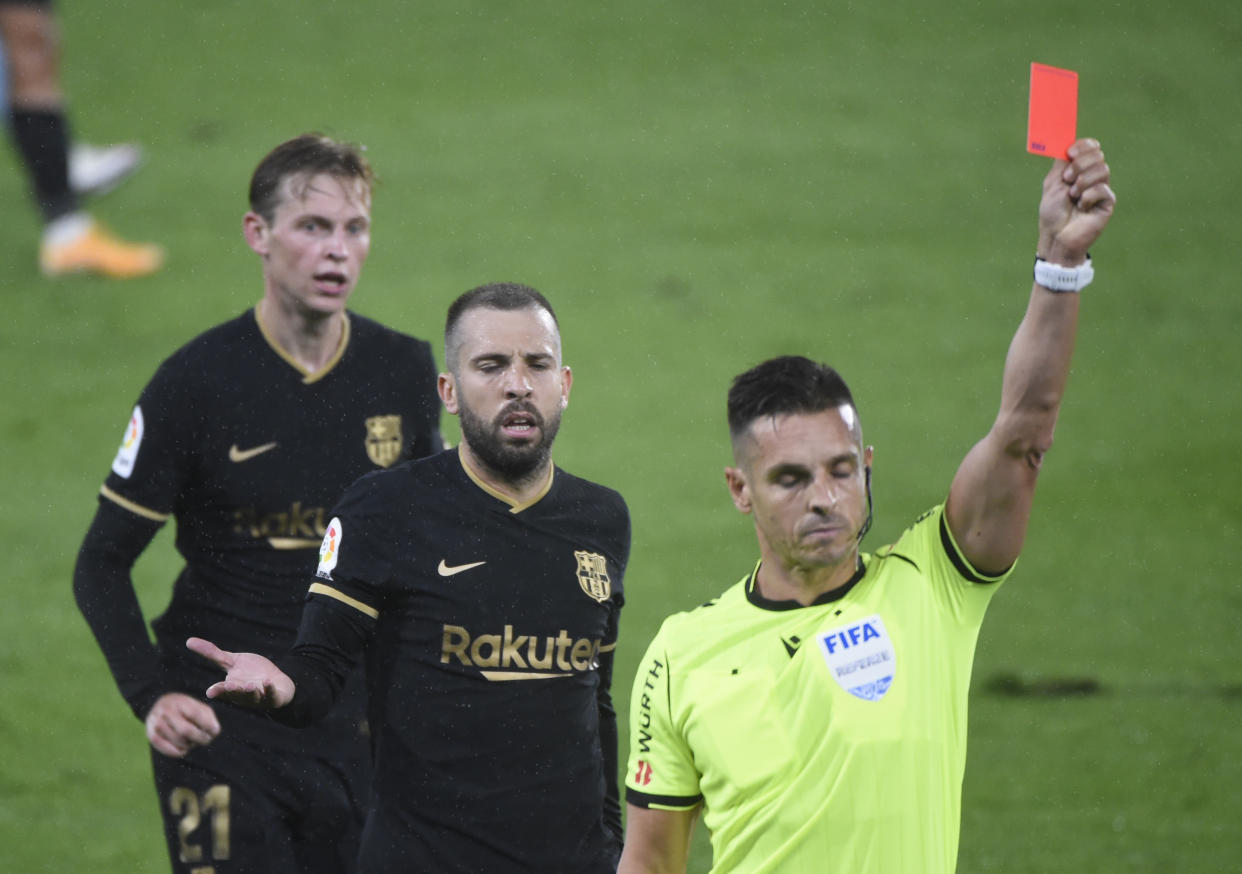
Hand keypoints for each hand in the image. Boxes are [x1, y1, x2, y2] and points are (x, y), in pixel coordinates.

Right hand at [145, 692, 220, 757]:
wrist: (161, 706)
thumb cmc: (186, 710)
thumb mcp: (199, 707)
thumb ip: (209, 718)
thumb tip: (213, 731)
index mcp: (180, 701)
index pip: (195, 714)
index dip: (207, 725)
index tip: (214, 732)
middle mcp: (166, 710)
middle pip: (185, 730)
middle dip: (199, 738)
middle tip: (206, 740)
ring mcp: (156, 722)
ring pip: (177, 741)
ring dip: (189, 745)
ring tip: (192, 741)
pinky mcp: (150, 734)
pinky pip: (166, 748)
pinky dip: (178, 752)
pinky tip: (184, 749)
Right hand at [185, 637, 295, 709]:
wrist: (276, 683)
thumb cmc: (251, 672)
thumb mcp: (232, 661)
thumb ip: (212, 654)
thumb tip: (188, 640)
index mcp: (231, 687)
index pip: (222, 689)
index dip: (217, 690)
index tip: (210, 692)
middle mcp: (243, 694)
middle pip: (237, 693)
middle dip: (233, 690)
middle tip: (229, 686)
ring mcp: (259, 696)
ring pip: (253, 695)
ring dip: (251, 691)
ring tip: (250, 685)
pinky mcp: (274, 696)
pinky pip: (272, 693)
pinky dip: (270, 689)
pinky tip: (268, 682)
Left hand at [1037, 138, 1115, 264]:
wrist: (1056, 236)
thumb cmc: (1053, 212)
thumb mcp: (1053, 183)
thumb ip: (1061, 162)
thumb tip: (1067, 142)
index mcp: (1080, 169)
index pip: (1091, 147)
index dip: (1083, 146)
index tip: (1070, 153)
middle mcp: (1094, 176)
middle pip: (1098, 155)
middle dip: (1079, 165)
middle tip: (1067, 180)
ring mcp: (1102, 188)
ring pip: (1102, 169)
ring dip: (1082, 182)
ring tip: (1072, 196)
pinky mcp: (1108, 202)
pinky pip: (1102, 189)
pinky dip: (1087, 197)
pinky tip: (1082, 207)